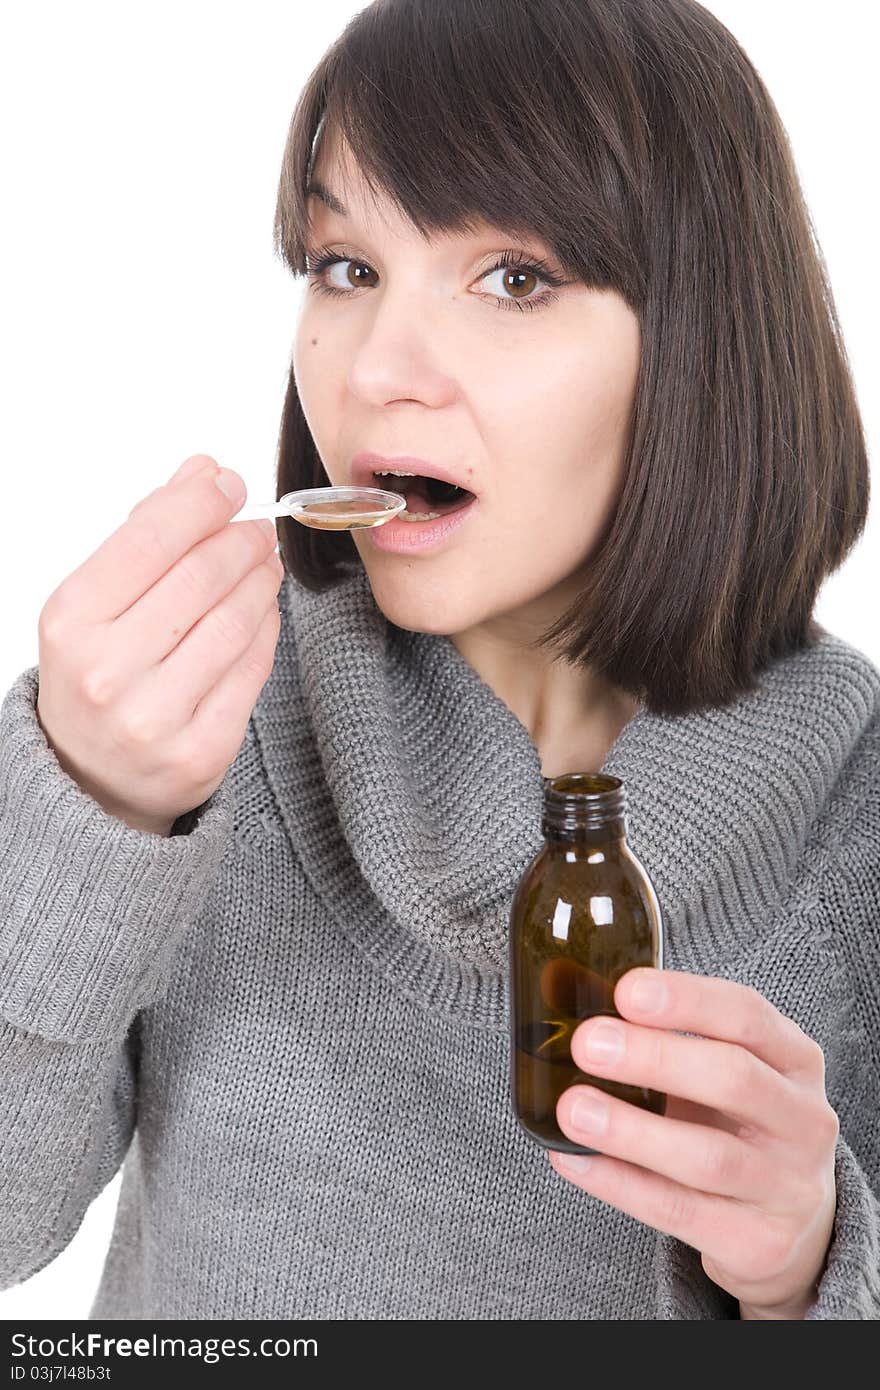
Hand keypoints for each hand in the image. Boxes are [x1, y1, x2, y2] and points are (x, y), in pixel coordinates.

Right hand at [36, 454, 283, 835]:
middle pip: (200, 578)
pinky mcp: (201, 752)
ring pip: (235, 623)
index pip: (150, 540)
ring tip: (266, 562)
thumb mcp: (94, 603)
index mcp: (72, 623)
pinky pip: (253, 671)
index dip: (201, 503)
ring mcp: (155, 718)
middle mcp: (107, 672)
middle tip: (258, 528)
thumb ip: (146, 534)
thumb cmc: (97, 673)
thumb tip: (203, 471)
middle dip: (240, 540)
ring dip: (261, 581)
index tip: (230, 484)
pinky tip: (264, 610)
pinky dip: (266, 630)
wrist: (90, 779)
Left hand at [549, 968, 838, 1318]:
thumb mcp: (723, 1072)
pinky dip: (620, 1184)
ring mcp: (788, 1187)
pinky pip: (678, 1212)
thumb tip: (568, 1000)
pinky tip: (574, 1160)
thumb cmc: (736, 1126)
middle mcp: (803, 1120)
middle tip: (588, 1044)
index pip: (747, 1015)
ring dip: (632, 1130)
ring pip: (708, 1156)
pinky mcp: (760, 1244)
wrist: (789, 1228)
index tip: (625, 990)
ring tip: (572, 1109)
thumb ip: (665, 1038)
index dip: (687, 1000)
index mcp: (795, 1059)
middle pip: (733, 1079)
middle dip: (655, 1058)